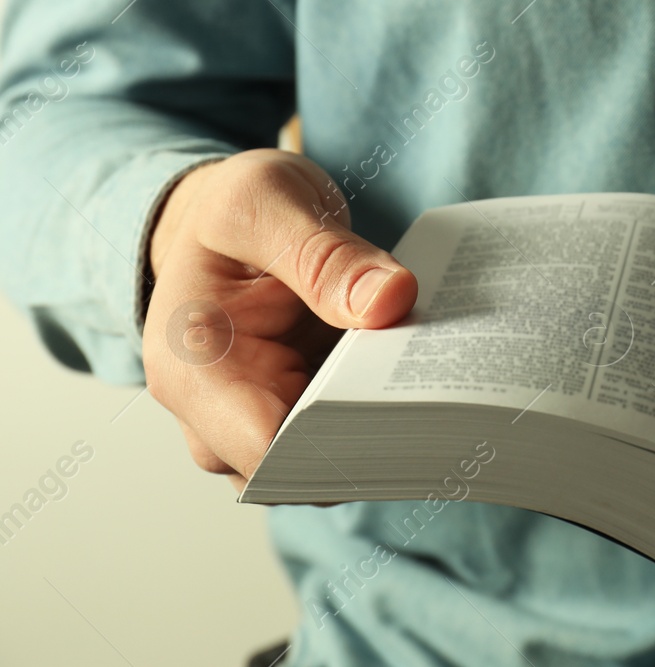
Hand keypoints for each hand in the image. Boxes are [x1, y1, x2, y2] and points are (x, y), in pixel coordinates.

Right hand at [144, 148, 417, 492]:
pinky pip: (346, 434)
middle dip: (372, 439)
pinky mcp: (301, 409)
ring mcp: (259, 419)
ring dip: (384, 429)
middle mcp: (215, 414)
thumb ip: (322, 253)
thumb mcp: (264, 202)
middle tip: (445, 397)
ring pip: (330, 462)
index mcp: (191, 370)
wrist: (225, 220)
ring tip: (441, 382)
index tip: (405, 414)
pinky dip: (385, 411)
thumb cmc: (230, 209)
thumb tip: (389, 302)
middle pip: (304, 469)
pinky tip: (427, 375)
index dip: (337, 449)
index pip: (265, 452)